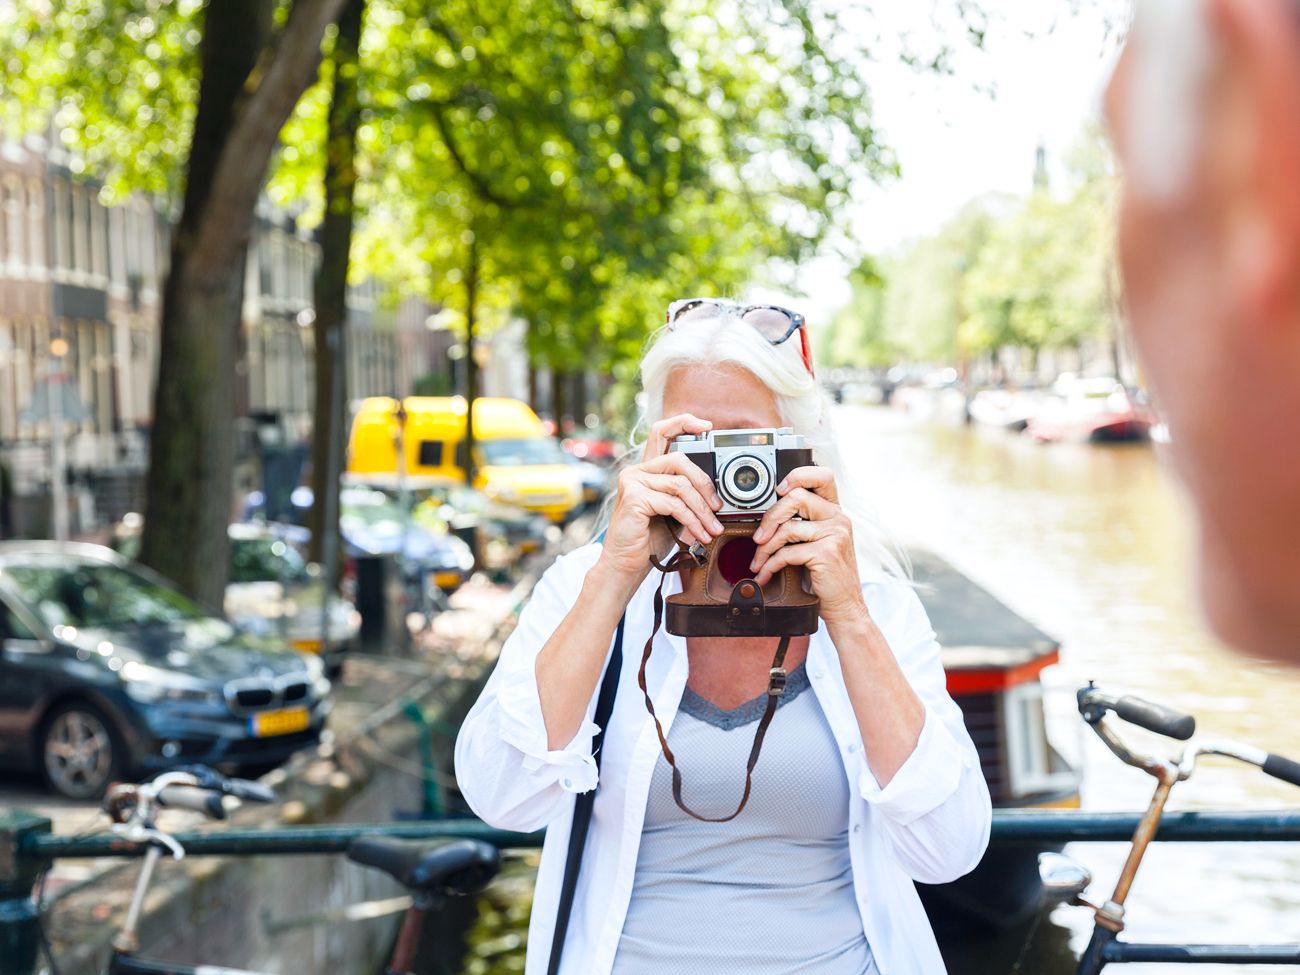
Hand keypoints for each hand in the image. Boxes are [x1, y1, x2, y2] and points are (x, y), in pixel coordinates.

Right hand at [596, 413, 724, 584]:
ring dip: (702, 510)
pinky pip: (674, 504)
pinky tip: (699, 534)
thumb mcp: (674, 512)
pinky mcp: (634, 498)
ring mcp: (633, 482)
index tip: (707, 427)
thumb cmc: (649, 540)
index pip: (662, 432)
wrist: (626, 566)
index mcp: (646, 470)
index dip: (684, 423)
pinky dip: (692, 520)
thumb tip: (717, 492)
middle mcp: (637, 471)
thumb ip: (687, 495)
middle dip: (705, 483)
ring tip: (712, 529)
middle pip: (679, 459)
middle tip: (717, 507)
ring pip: (681, 485)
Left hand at [748, 466, 866, 624]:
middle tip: (758, 538)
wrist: (844, 605)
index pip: (822, 476)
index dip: (798, 476)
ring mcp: (835, 534)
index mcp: (835, 511)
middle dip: (769, 518)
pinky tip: (766, 574)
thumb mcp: (819, 542)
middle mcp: (838, 518)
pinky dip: (770, 565)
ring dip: (765, 549)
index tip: (779, 490)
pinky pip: (787, 553)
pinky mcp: (826, 553)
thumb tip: (768, 515)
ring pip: (787, 528)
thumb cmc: (827, 575)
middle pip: (796, 498)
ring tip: (758, 563)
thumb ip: (803, 523)